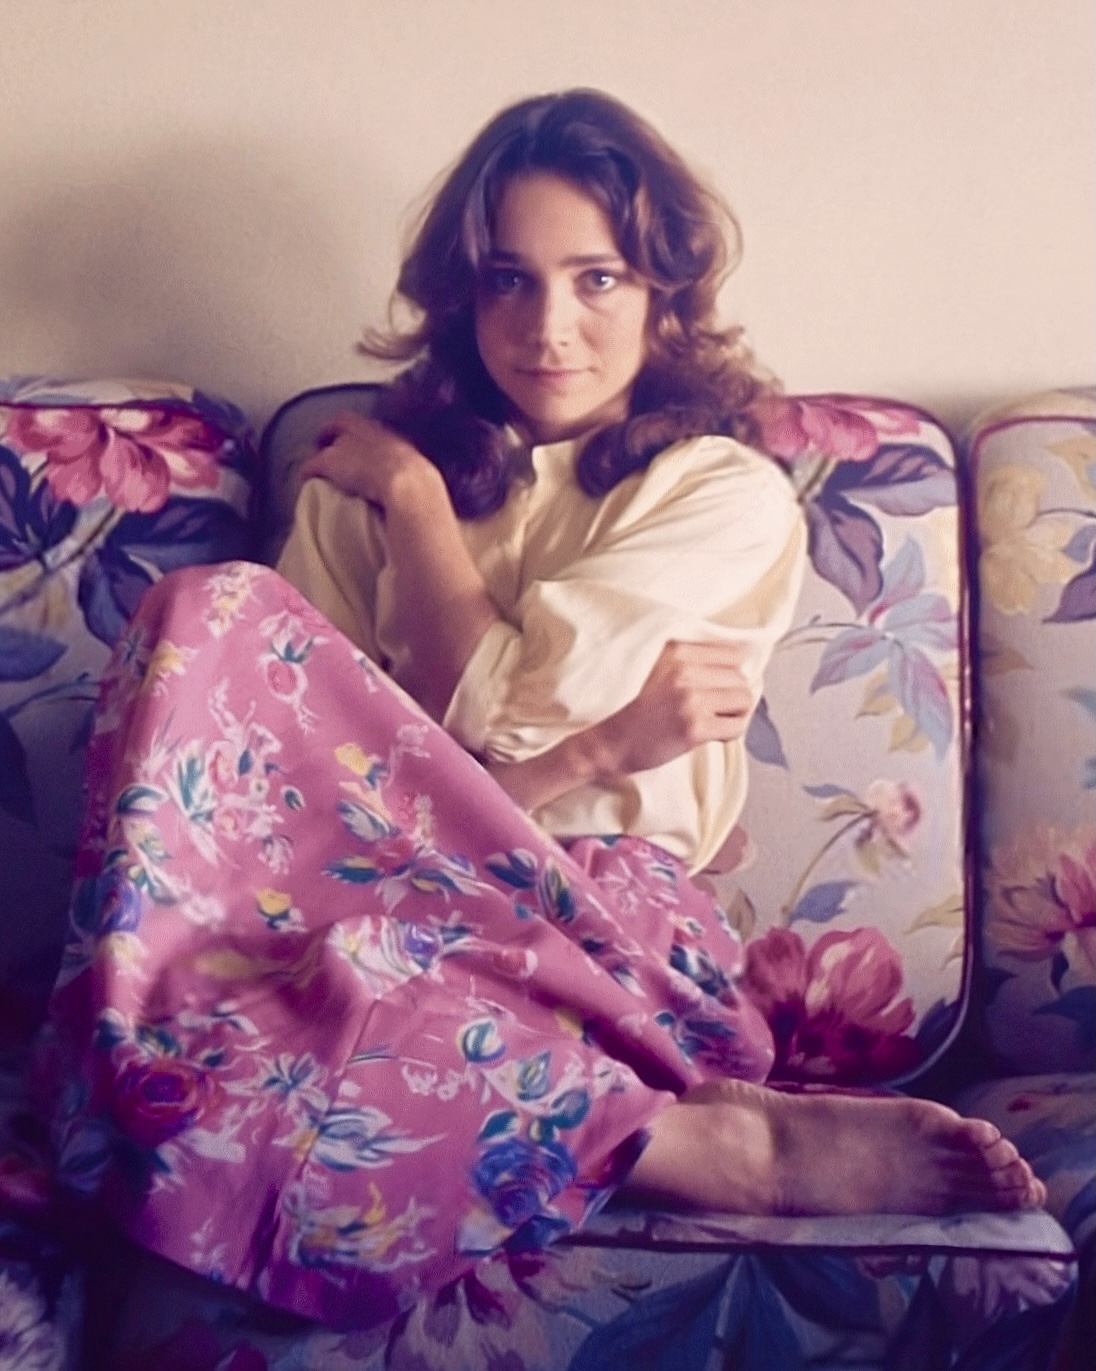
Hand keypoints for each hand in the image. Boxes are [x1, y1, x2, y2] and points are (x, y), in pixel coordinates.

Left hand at [298, 411, 444, 516]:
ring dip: (320, 455)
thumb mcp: (415, 469)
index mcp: (386, 434)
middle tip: (322, 443)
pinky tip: (305, 479)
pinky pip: (311, 465)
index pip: (364, 423)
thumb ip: (409, 468)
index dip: (352, 428)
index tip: (349, 436)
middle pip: (340, 425)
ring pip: (325, 446)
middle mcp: (364, 433)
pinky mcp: (329, 462)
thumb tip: (418, 483)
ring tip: (316, 467)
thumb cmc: (418, 483)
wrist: (406, 485)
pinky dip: (307, 471)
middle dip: (330, 433)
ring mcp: (345, 446)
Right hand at [595, 641, 753, 775]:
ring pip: (744, 699)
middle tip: (713, 709)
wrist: (609, 742)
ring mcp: (690, 698)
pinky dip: (731, 732)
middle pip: (740, 677)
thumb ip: (692, 661)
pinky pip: (737, 726)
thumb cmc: (635, 709)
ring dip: (734, 713)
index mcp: (676, 650)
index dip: (730, 674)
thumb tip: (739, 666)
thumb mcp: (659, 668)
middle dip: (732, 695)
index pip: (733, 653)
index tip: (717, 688)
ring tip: (714, 721)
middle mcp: (684, 669)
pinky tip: (712, 735)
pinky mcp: (695, 726)